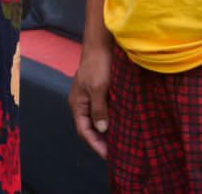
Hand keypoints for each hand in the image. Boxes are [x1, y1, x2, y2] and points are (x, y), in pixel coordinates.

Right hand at [69, 40, 112, 158]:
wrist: (101, 44)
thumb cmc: (98, 65)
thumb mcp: (98, 88)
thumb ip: (99, 109)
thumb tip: (102, 129)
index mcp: (77, 103)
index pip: (84, 131)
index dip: (96, 145)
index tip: (110, 157)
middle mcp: (82, 102)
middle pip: (90, 128)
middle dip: (102, 142)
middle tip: (119, 154)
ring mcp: (91, 97)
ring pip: (98, 120)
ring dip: (108, 132)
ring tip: (123, 143)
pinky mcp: (100, 92)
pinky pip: (105, 112)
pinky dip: (113, 121)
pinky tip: (124, 125)